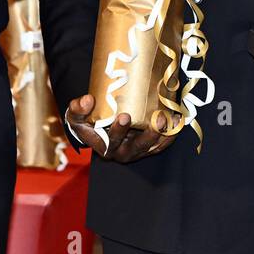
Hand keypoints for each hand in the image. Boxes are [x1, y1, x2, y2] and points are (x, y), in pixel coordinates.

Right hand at [63, 94, 178, 162]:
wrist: (95, 130)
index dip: (118, 131)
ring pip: (153, 146)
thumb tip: (87, 100)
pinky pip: (161, 143)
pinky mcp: (147, 147)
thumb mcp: (75, 117)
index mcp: (103, 147)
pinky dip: (171, 133)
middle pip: (137, 147)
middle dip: (150, 134)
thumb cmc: (85, 122)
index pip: (111, 142)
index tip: (124, 116)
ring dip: (165, 134)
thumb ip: (77, 109)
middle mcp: (121, 152)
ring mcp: (136, 151)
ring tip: (173, 119)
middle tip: (159, 118)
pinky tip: (178, 120)